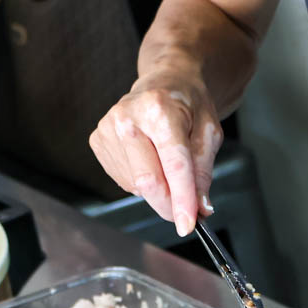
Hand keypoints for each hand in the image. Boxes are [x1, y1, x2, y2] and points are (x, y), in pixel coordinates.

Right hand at [89, 71, 222, 235]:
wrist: (164, 82)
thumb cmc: (187, 104)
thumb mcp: (209, 132)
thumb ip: (203, 171)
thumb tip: (199, 207)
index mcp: (159, 109)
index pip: (173, 165)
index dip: (182, 200)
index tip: (188, 225)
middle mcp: (128, 117)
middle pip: (149, 182)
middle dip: (170, 205)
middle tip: (186, 212)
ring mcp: (108, 129)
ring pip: (136, 186)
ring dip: (158, 190)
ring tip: (166, 163)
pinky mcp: (98, 141)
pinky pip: (124, 181)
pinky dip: (142, 183)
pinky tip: (149, 160)